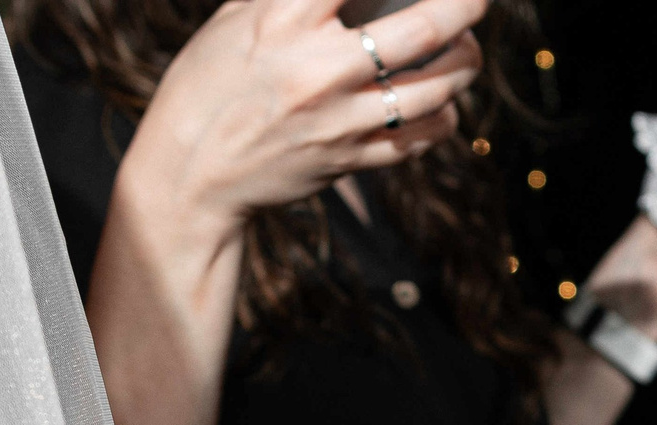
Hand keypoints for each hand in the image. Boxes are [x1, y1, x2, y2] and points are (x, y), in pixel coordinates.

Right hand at [125, 0, 485, 235]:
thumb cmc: (208, 85)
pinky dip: (444, 116)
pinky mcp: (350, 161)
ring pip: (436, 89)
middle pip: (424, 29)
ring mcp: (340, 121)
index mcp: (283, 19)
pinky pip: (421, 139)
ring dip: (465, 64)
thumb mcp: (234, 18)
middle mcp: (319, 69)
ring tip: (467, 50)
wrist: (189, 176)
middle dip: (467, 6)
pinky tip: (442, 102)